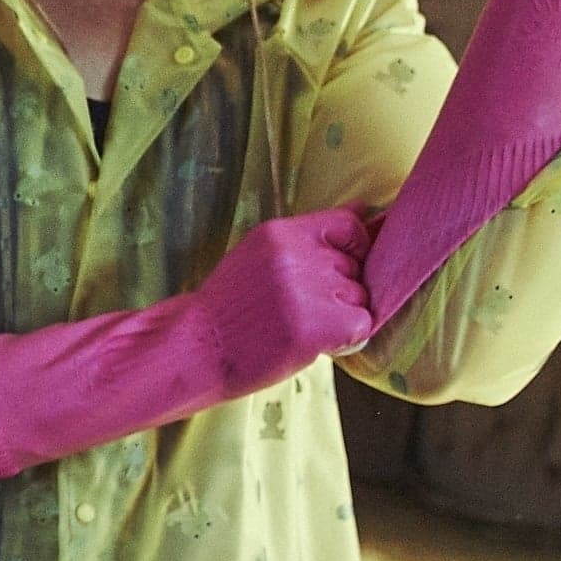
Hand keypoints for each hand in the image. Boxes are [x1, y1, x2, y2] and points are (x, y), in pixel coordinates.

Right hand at [182, 204, 375, 395]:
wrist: (195, 351)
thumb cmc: (228, 309)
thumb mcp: (258, 256)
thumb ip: (306, 240)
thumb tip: (364, 210)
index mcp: (279, 233)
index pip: (349, 225)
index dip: (355, 249)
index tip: (338, 270)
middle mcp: (295, 254)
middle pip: (356, 267)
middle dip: (340, 291)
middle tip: (301, 311)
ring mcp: (306, 290)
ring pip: (360, 298)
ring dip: (342, 317)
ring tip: (301, 328)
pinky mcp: (316, 326)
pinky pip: (362, 326)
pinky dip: (346, 340)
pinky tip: (313, 345)